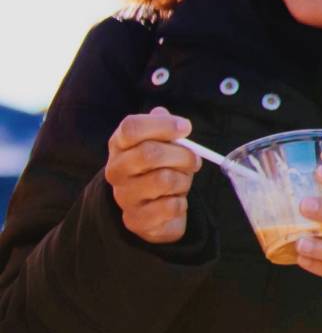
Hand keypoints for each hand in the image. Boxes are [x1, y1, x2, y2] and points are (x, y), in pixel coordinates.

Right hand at [105, 108, 199, 244]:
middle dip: (182, 155)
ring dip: (183, 180)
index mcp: (120, 145)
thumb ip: (163, 128)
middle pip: (150, 153)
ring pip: (164, 180)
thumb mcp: (162, 145)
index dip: (163, 124)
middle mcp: (116, 169)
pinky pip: (169, 206)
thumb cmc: (160, 169)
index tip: (186, 128)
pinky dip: (180, 203)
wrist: (151, 211)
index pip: (131, 127)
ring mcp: (123, 196)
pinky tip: (175, 201)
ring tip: (181, 182)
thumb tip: (162, 112)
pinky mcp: (135, 220)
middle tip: (194, 160)